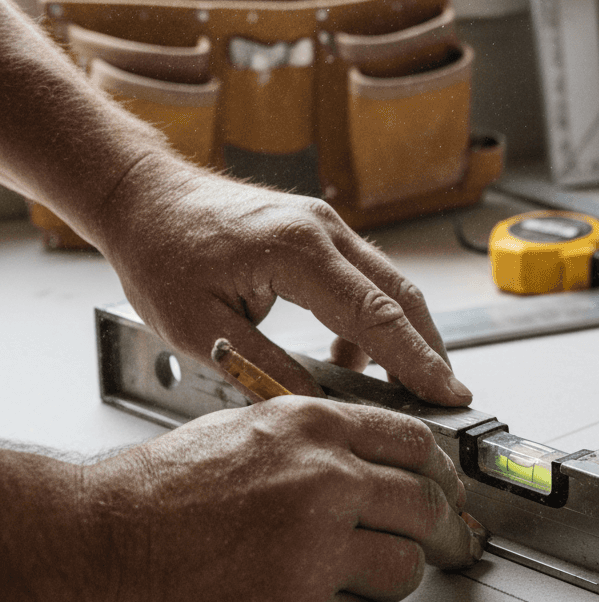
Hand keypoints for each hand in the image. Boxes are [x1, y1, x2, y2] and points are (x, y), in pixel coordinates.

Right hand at [76, 399, 484, 601]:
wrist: (94, 547)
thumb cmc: (159, 492)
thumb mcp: (250, 431)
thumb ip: (322, 442)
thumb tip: (383, 464)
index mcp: (314, 429)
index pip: (417, 444)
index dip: (442, 475)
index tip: (449, 493)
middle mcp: (324, 481)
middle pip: (428, 508)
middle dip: (444, 533)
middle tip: (450, 547)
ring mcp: (313, 549)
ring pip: (406, 569)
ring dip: (392, 577)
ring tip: (354, 577)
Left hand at [94, 155, 471, 404]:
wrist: (145, 196)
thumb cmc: (161, 252)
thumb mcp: (199, 328)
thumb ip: (265, 367)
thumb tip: (319, 404)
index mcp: (297, 250)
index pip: (376, 315)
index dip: (417, 360)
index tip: (449, 394)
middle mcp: (324, 230)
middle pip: (402, 296)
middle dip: (430, 350)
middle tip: (447, 397)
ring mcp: (327, 226)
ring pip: (390, 286)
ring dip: (406, 336)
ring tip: (407, 387)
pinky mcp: (321, 233)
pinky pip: (365, 279)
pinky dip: (372, 320)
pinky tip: (353, 358)